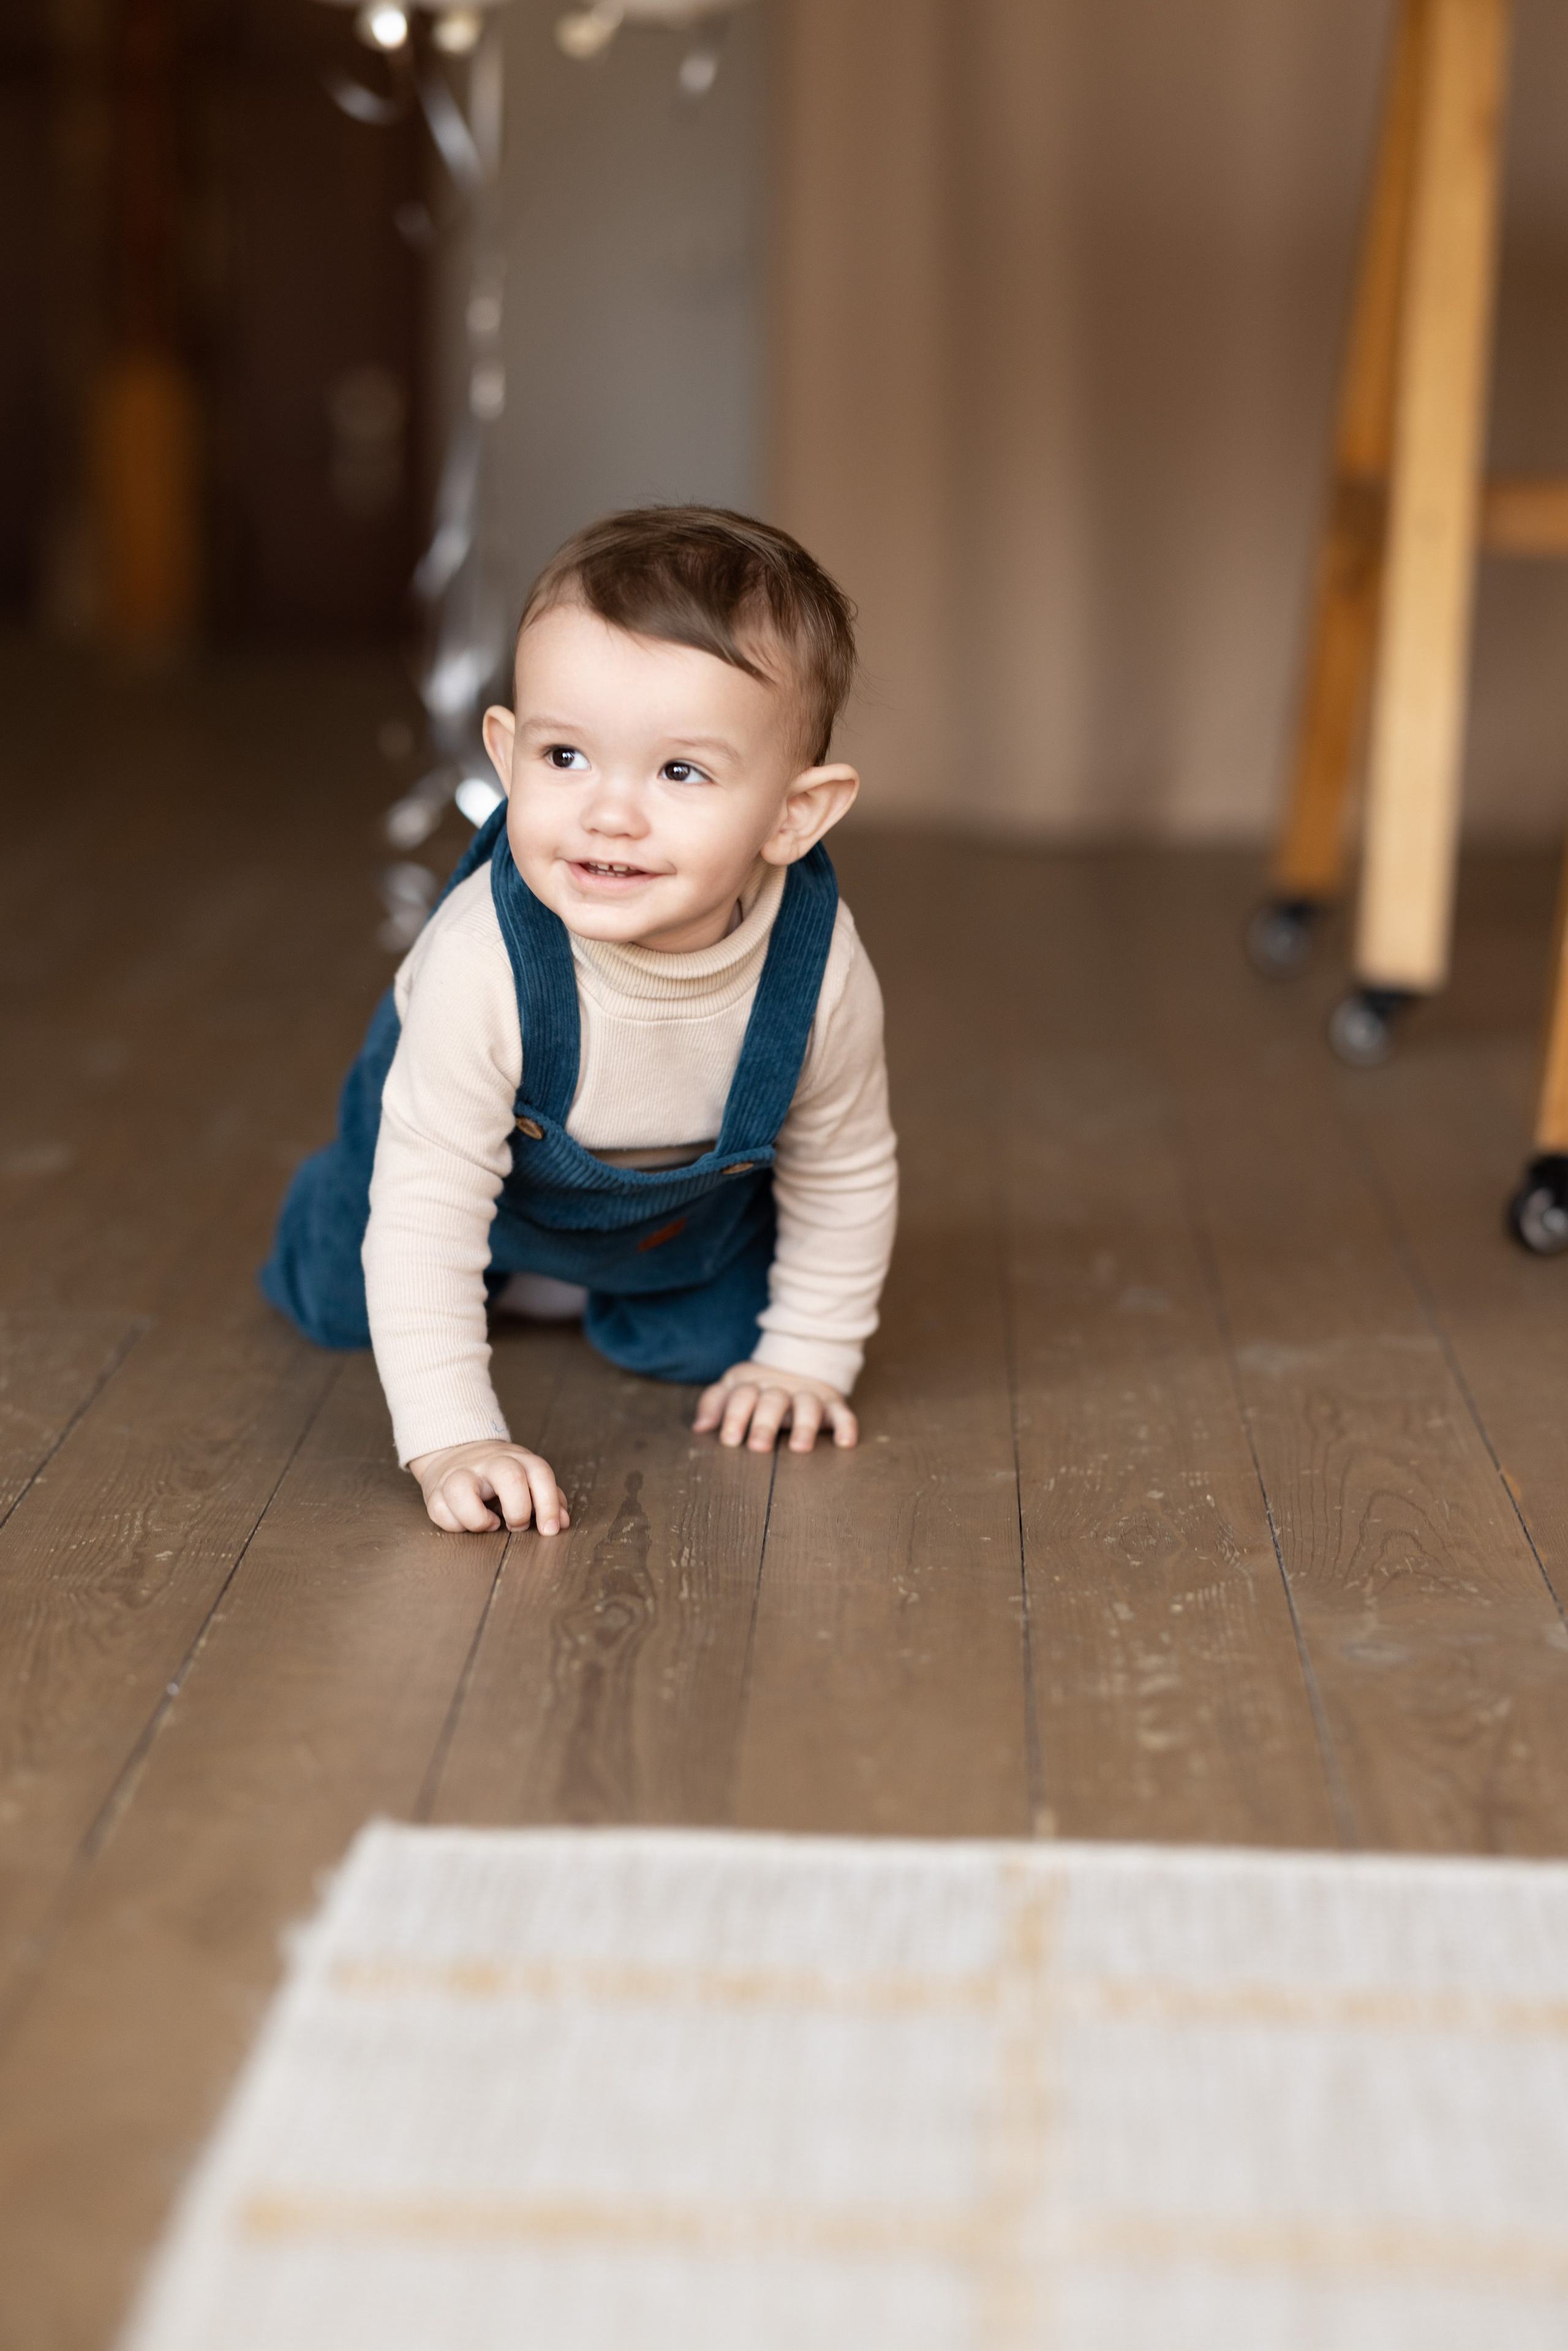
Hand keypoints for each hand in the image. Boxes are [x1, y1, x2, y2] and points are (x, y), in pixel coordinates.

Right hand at [408, 1439, 569, 1535]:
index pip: (540, 1475)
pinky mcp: (434, 1490)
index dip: (549, 1504)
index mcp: (517, 1459)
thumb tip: (562, 1523)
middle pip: (510, 1477)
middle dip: (518, 1509)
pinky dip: (456, 1525)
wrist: (456, 1452)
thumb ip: (549, 1499)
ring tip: (490, 1525)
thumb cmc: (500, 1476)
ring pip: (461, 1491)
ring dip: (478, 1519)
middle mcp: (489, 1462)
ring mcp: (459, 1474)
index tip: (551, 1530)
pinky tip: (466, 1523)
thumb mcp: (528, 1479)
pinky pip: (441, 1512)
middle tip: (517, 1525)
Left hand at [693, 1363, 857, 1453]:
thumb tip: (699, 1427)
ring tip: (799, 1448)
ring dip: (804, 1425)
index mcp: (754, 1385)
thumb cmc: (758, 1386)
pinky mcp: (832, 1403)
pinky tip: (844, 1443)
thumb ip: (714, 1404)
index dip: (735, 1416)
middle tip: (758, 1446)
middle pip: (774, 1401)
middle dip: (765, 1423)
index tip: (729, 1439)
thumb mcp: (732, 1387)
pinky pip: (842, 1412)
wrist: (798, 1361)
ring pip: (808, 1405)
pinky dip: (846, 1426)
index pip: (742, 1396)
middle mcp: (781, 1389)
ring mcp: (808, 1395)